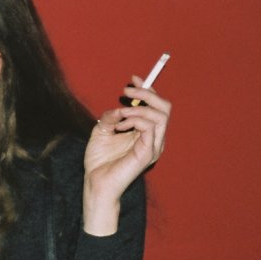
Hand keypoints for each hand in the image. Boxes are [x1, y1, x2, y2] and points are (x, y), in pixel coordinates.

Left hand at [82, 77, 170, 233]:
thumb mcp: (103, 129)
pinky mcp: (148, 152)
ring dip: (139, 107)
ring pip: (161, 115)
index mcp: (146, 132)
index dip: (147, 89)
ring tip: (121, 112)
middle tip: (127, 90)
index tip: (133, 78)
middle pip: (165, 107)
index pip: (156, 106)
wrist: (95, 181)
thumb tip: (120, 105)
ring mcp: (153, 146)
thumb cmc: (100, 159)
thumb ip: (112, 116)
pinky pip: (150, 126)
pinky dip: (135, 119)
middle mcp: (154, 138)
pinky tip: (120, 125)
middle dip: (147, 93)